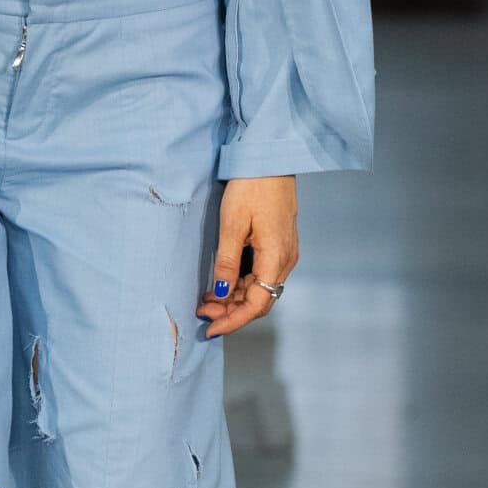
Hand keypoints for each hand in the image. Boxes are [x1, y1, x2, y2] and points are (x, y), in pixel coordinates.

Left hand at [196, 175, 298, 336]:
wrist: (270, 159)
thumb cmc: (251, 186)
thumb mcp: (232, 224)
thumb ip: (226, 261)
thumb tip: (220, 293)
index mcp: (276, 258)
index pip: (256, 304)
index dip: (233, 320)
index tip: (210, 328)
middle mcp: (285, 260)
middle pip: (259, 300)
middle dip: (231, 312)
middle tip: (202, 313)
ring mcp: (284, 252)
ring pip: (260, 289)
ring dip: (234, 298)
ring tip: (207, 300)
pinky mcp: (279, 244)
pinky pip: (262, 274)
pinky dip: (242, 283)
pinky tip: (222, 282)